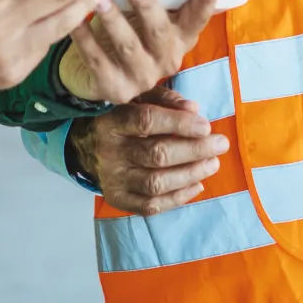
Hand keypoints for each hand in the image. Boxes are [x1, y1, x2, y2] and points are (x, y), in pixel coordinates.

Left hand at [57, 0, 219, 103]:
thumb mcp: (149, 15)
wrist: (102, 74)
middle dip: (147, 6)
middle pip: (159, 31)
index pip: (198, 18)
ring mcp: (142, 77)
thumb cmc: (130, 29)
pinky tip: (75, 20)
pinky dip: (85, 38)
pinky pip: (97, 60)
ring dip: (113, 18)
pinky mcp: (115, 89)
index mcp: (181, 37)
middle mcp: (167, 59)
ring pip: (127, 45)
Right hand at [68, 87, 229, 214]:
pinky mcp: (117, 198)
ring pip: (156, 182)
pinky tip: (197, 185)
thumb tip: (194, 110)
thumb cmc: (117, 115)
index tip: (206, 125)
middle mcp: (110, 151)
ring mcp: (113, 178)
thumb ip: (163, 98)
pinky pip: (151, 205)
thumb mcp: (135, 97)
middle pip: (156, 154)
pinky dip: (178, 198)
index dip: (178, 123)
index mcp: (112, 120)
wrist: (81, 144)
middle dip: (194, 150)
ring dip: (190, 174)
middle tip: (221, 144)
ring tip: (213, 164)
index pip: (147, 121)